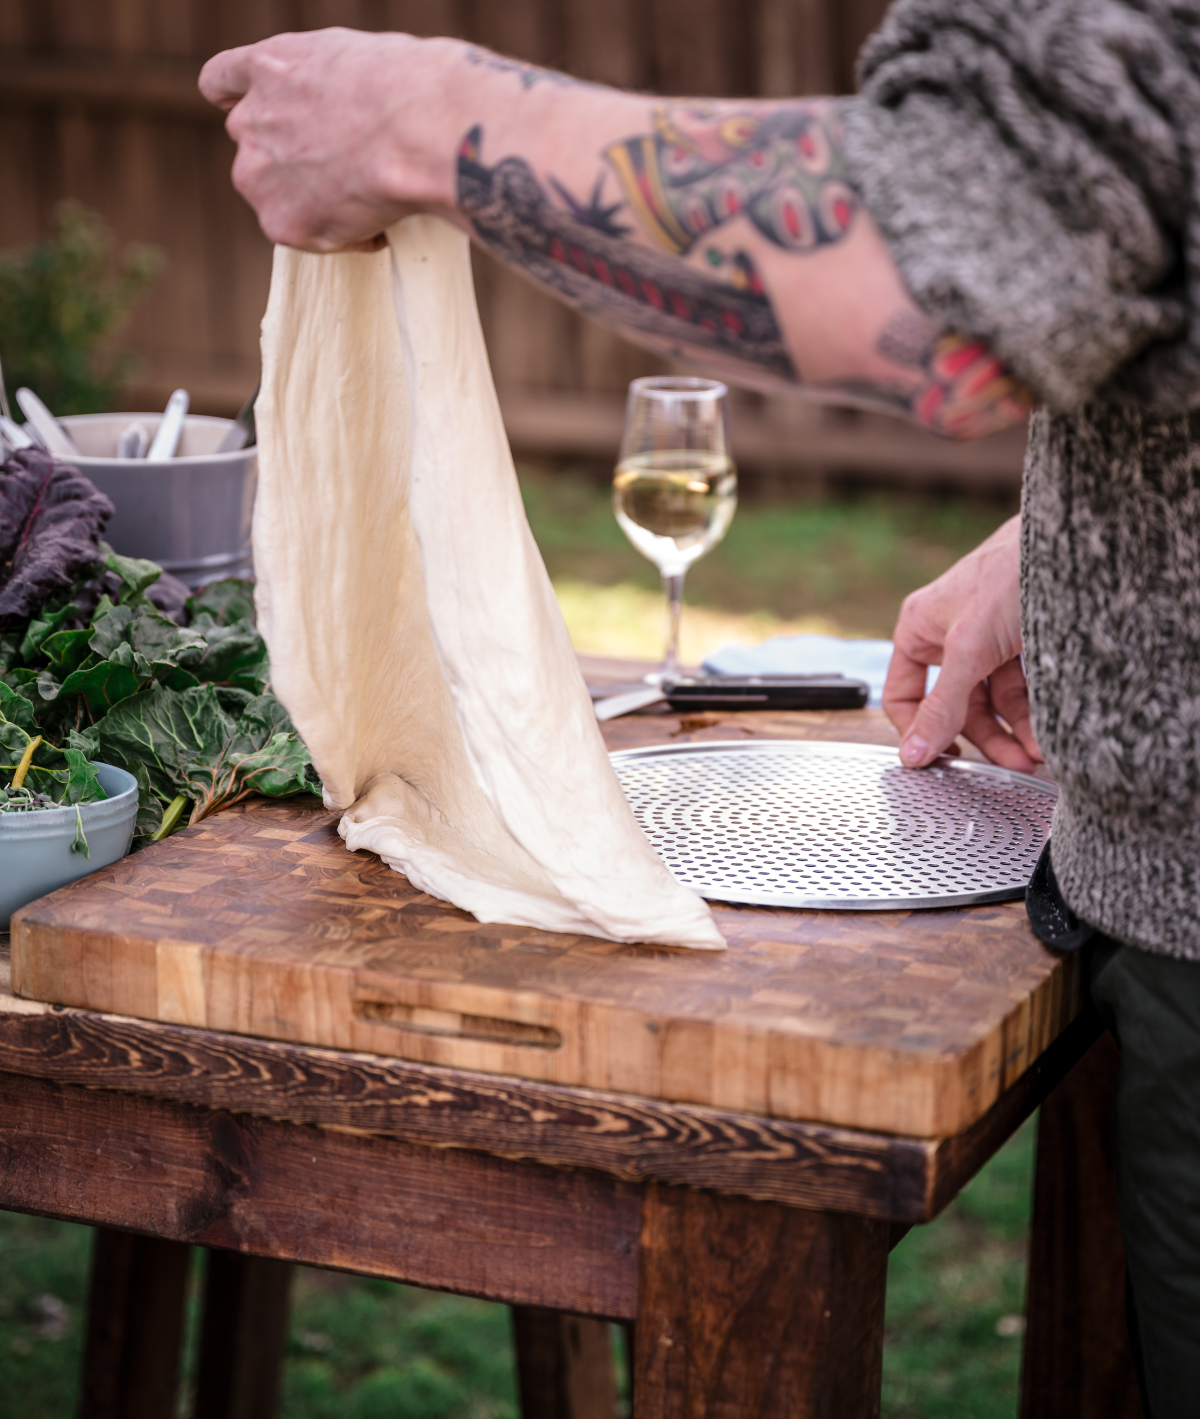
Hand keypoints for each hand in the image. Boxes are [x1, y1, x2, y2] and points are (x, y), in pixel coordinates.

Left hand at [199, 29, 458, 250]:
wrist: (412, 132)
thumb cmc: (402, 88)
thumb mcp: (350, 57)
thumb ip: (320, 82)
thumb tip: (334, 114)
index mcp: (265, 66)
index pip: (220, 84)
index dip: (237, 99)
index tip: (258, 112)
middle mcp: (249, 121)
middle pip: (256, 149)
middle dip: (292, 159)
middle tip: (345, 165)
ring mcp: (258, 176)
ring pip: (276, 196)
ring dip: (312, 201)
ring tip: (367, 195)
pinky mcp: (281, 223)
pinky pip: (310, 237)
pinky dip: (346, 235)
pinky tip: (379, 217)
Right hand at [882, 514, 1041, 771]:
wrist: (1076, 544)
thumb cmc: (1011, 573)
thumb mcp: (968, 649)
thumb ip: (940, 706)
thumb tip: (913, 753)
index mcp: (921, 629)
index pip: (904, 696)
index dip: (920, 731)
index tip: (941, 763)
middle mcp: (953, 637)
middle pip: (957, 706)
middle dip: (984, 738)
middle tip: (1010, 764)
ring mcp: (991, 642)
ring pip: (995, 702)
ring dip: (1015, 732)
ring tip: (1037, 753)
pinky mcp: (1026, 644)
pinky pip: (1025, 691)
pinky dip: (1036, 715)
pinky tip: (1049, 732)